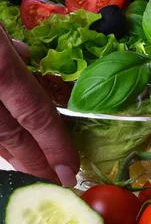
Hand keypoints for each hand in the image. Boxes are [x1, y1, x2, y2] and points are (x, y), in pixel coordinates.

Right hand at [0, 26, 79, 185]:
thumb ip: (4, 42)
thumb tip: (23, 53)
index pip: (35, 113)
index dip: (55, 144)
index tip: (71, 168)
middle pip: (10, 136)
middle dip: (35, 162)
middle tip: (55, 181)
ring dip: (9, 155)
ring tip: (29, 169)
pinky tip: (2, 148)